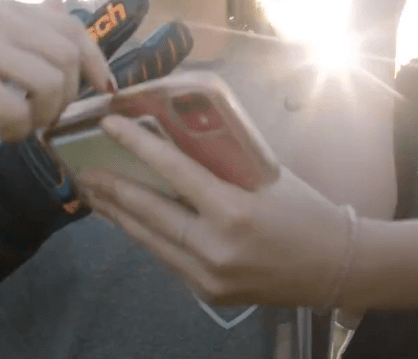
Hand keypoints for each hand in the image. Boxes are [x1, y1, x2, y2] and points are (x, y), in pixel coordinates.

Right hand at [0, 0, 113, 145]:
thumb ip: (23, 23)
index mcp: (4, 7)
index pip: (73, 29)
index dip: (95, 63)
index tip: (100, 92)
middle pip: (68, 57)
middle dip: (69, 96)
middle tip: (47, 117)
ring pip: (51, 83)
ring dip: (46, 115)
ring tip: (26, 127)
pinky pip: (19, 109)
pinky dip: (21, 130)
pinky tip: (5, 135)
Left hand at [79, 115, 352, 307]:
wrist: (336, 268)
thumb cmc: (307, 212)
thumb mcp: (268, 177)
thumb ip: (225, 164)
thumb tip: (182, 138)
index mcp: (234, 212)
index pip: (173, 172)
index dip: (136, 146)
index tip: (109, 125)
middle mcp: (215, 247)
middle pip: (147, 212)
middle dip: (110, 188)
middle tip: (81, 167)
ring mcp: (208, 275)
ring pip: (149, 239)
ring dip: (118, 214)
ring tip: (93, 193)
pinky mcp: (207, 292)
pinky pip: (167, 257)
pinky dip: (146, 234)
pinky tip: (129, 219)